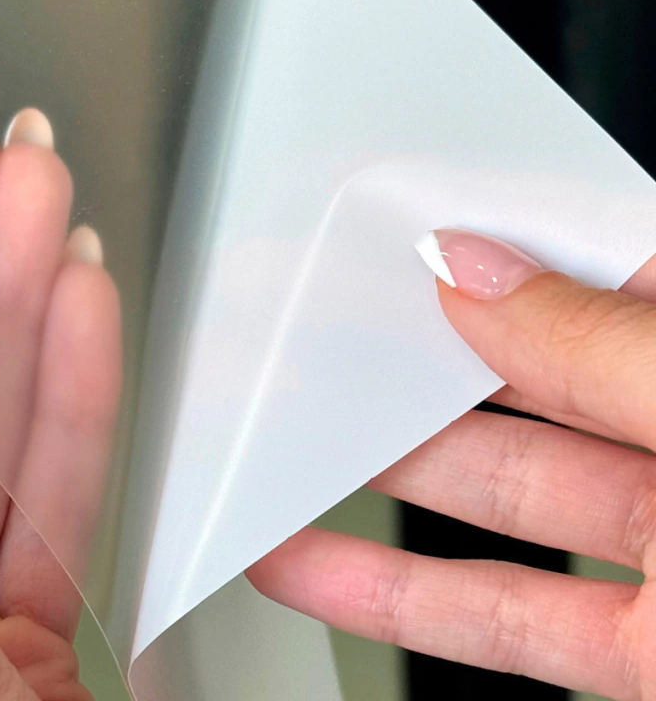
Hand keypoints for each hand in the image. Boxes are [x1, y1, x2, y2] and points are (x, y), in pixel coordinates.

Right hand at [249, 227, 655, 699]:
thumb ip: (598, 345)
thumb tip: (477, 270)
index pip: (592, 280)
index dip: (490, 258)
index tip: (394, 244)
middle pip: (526, 388)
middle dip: (408, 364)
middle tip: (313, 339)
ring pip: (497, 504)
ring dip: (378, 477)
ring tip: (284, 437)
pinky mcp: (645, 660)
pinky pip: (504, 616)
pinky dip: (398, 594)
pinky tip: (311, 561)